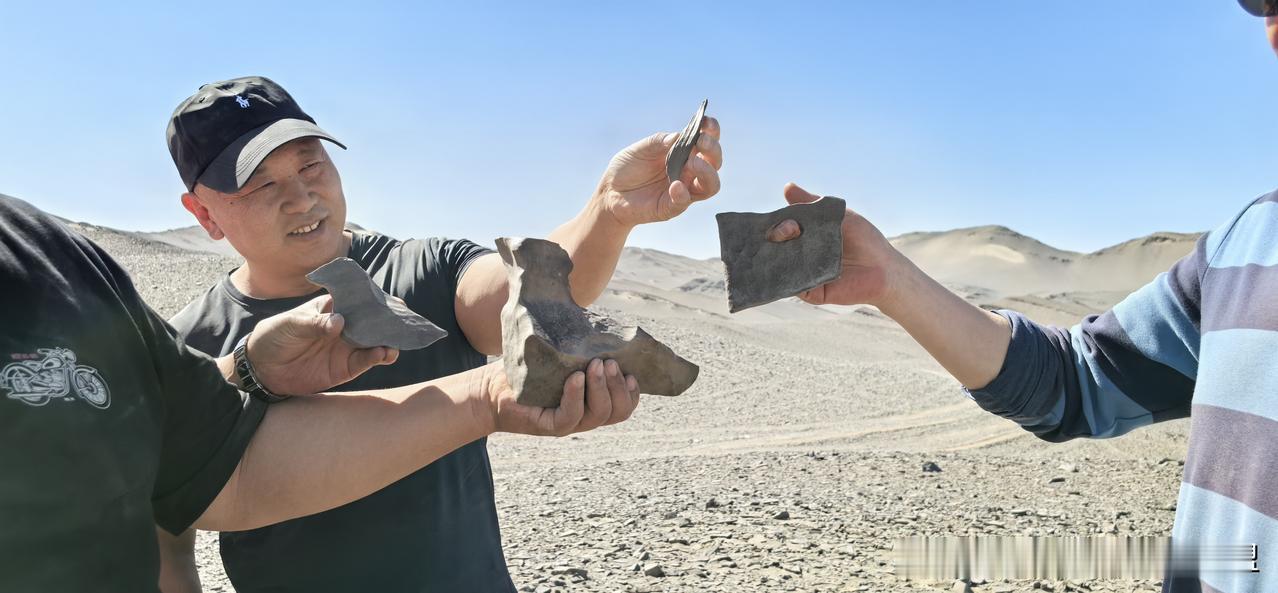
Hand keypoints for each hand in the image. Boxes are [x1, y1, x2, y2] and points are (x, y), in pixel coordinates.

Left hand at [247, 295, 399, 394]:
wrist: (262, 369)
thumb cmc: (274, 336)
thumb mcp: (290, 324)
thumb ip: (315, 323)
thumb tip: (340, 321)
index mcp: (334, 308)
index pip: (360, 301)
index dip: (377, 300)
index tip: (393, 303)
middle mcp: (346, 327)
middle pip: (374, 322)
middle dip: (391, 322)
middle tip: (405, 323)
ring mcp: (347, 347)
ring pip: (376, 342)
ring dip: (389, 341)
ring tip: (394, 343)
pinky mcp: (345, 368)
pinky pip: (366, 362)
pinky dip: (377, 357)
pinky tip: (382, 354)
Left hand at [480, 359, 640, 436]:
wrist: (491, 389)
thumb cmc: (528, 370)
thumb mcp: (560, 356)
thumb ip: (580, 347)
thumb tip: (598, 317)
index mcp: (593, 403)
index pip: (625, 406)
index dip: (634, 392)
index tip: (631, 371)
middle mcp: (585, 416)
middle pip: (618, 411)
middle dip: (619, 385)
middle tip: (609, 362)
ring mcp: (569, 423)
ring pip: (599, 414)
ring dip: (602, 387)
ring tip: (596, 365)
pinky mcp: (550, 426)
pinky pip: (571, 415)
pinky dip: (576, 395)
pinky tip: (575, 378)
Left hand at [596, 117, 722, 226]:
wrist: (610, 192)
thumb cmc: (627, 168)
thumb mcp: (640, 149)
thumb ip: (658, 142)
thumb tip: (678, 136)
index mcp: (684, 153)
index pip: (707, 141)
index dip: (712, 131)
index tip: (707, 122)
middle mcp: (689, 171)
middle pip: (715, 162)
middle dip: (713, 150)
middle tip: (701, 142)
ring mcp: (683, 190)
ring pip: (711, 185)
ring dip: (707, 172)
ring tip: (693, 162)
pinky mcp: (671, 207)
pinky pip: (684, 202)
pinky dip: (683, 194)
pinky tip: (675, 185)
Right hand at [766, 183, 902, 307]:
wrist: (884, 268)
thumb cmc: (864, 239)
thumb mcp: (836, 215)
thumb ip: (812, 203)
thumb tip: (787, 186)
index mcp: (805, 237)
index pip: (782, 228)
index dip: (779, 224)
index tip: (788, 222)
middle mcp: (800, 255)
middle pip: (777, 246)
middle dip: (777, 238)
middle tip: (789, 232)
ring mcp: (803, 275)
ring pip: (781, 266)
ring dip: (779, 257)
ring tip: (788, 247)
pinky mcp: (809, 293)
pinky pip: (793, 286)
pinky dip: (790, 277)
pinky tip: (794, 268)